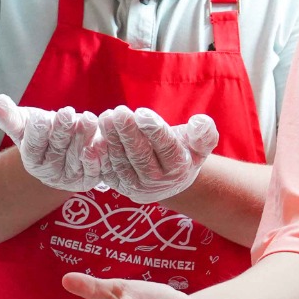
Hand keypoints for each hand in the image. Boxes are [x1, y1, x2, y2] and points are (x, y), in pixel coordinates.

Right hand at [0, 95, 107, 192]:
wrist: (69, 142)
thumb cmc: (44, 131)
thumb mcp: (26, 122)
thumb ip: (10, 115)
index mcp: (32, 161)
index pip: (33, 147)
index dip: (37, 133)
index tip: (40, 116)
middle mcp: (50, 174)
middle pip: (56, 151)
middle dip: (62, 131)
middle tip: (68, 112)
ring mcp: (70, 178)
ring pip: (76, 158)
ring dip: (83, 138)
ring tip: (88, 118)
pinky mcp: (89, 179)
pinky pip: (94, 170)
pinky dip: (97, 156)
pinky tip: (100, 140)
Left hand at [94, 108, 217, 202]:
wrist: (168, 177)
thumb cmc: (184, 150)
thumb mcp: (199, 144)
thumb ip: (204, 134)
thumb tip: (199, 122)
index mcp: (179, 169)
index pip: (167, 149)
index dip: (154, 131)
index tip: (142, 112)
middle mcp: (157, 182)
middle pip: (140, 156)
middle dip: (128, 133)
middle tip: (119, 112)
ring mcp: (135, 186)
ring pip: (121, 162)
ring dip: (112, 140)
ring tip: (106, 118)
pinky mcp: (118, 186)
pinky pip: (106, 171)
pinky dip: (98, 156)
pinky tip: (94, 138)